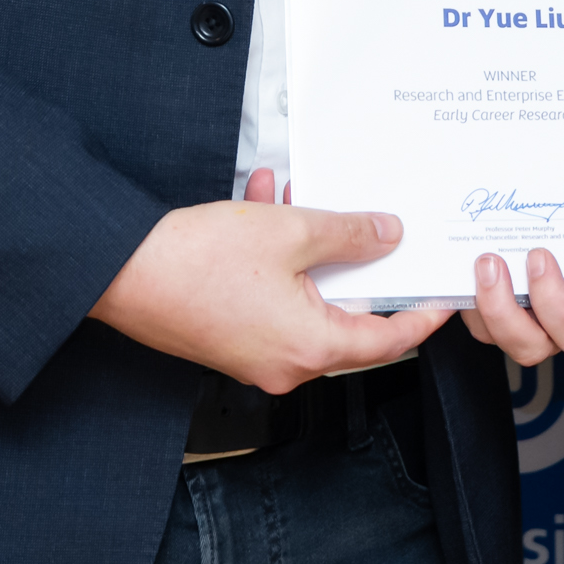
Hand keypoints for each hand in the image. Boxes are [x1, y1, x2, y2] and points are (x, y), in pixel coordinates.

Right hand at [87, 169, 448, 392]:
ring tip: (297, 198)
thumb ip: (348, 235)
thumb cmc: (194, 262)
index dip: (421, 318)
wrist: (120, 272)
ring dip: (305, 248)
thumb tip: (386, 236)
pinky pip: (269, 298)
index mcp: (310, 348)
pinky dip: (274, 258)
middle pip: (345, 318)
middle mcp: (284, 365)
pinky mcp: (227, 340)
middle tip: (375, 233)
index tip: (443, 301)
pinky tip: (263, 205)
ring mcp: (253, 356)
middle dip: (353, 263)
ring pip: (303, 298)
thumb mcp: (288, 232)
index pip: (388, 342)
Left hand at [459, 246, 563, 365]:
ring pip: (495, 337)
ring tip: (480, 262)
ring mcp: (521, 330)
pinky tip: (462, 271)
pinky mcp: (492, 321)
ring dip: (481, 302)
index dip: (554, 300)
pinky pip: (474, 321)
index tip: (538, 256)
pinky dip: (463, 298)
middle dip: (504, 307)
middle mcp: (553, 332)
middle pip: (529, 346)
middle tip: (493, 262)